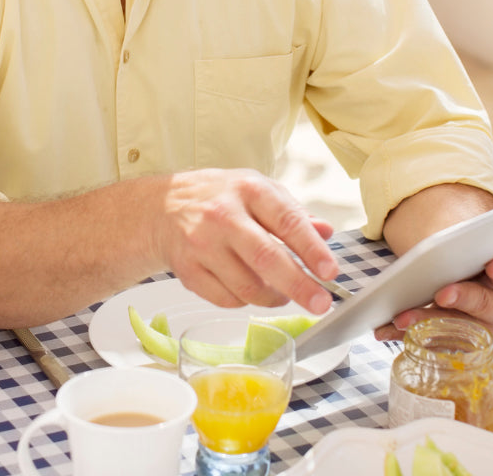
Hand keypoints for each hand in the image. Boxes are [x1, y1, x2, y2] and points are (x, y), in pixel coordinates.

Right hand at [152, 169, 336, 315]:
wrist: (162, 207)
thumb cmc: (219, 197)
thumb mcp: (258, 190)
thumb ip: (293, 212)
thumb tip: (326, 232)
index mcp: (249, 190)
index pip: (287, 221)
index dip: (312, 249)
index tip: (330, 272)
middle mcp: (223, 215)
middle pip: (267, 259)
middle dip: (299, 286)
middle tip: (320, 303)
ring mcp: (202, 244)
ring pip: (247, 287)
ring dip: (273, 298)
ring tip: (282, 293)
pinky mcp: (187, 270)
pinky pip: (226, 299)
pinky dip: (245, 301)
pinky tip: (248, 289)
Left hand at [372, 253, 492, 341]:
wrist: (465, 275)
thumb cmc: (471, 258)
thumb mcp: (470, 248)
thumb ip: (463, 247)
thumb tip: (438, 246)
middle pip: (483, 306)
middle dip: (461, 298)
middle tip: (443, 293)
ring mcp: (479, 331)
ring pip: (454, 330)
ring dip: (426, 323)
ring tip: (401, 318)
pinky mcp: (454, 344)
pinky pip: (430, 342)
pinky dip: (404, 335)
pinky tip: (384, 330)